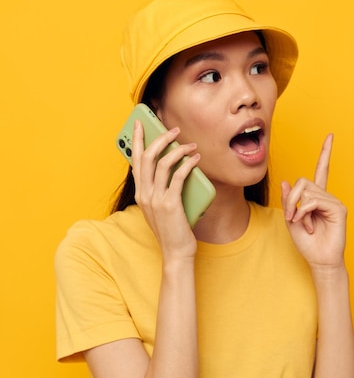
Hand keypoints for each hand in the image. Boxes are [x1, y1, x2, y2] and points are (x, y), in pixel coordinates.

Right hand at [131, 119, 199, 259]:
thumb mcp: (161, 208)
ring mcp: (156, 199)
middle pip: (147, 157)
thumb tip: (174, 167)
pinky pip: (178, 176)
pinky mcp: (170, 204)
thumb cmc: (172, 230)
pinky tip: (195, 159)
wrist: (176, 252)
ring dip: (177, 149)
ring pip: (162, 164)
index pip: (135, 161)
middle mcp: (144, 195)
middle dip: (159, 138)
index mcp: (140, 194)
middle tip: (173, 130)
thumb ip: (161, 189)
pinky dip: (187, 164)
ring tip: (190, 145)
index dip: (136, 140)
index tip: (140, 124)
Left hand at [280, 134, 346, 269]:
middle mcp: (327, 196)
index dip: (325, 153)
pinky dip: (304, 212)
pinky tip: (308, 224)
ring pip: (307, 191)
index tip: (330, 136)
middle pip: (303, 181)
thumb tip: (286, 181)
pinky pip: (314, 200)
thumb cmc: (307, 243)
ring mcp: (334, 202)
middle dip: (290, 199)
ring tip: (302, 223)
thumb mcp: (290, 219)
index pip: (321, 170)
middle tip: (290, 217)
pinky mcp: (338, 209)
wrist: (319, 260)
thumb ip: (288, 201)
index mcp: (316, 197)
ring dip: (297, 209)